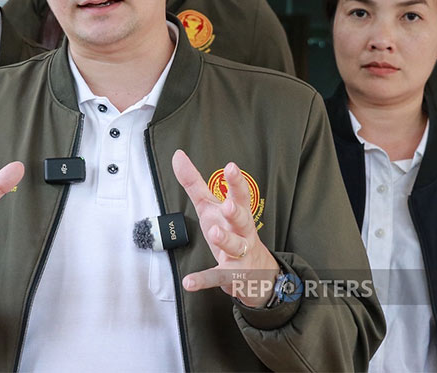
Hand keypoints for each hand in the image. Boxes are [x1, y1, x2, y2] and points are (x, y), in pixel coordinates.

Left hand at [172, 149, 279, 307]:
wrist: (259, 275)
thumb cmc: (231, 233)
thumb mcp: (211, 207)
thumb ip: (194, 183)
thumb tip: (177, 155)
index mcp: (238, 214)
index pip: (240, 195)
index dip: (236, 182)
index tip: (231, 167)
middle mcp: (243, 233)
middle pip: (243, 219)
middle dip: (236, 212)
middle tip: (229, 205)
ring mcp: (240, 255)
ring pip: (235, 247)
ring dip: (226, 240)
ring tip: (215, 233)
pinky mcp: (232, 276)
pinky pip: (218, 277)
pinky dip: (203, 280)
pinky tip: (189, 282)